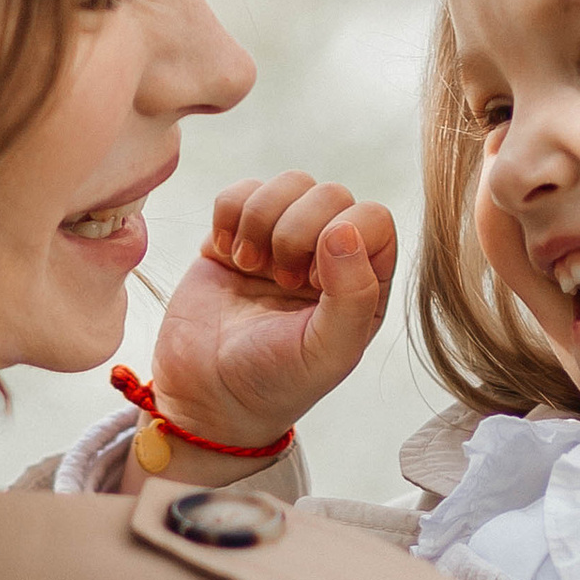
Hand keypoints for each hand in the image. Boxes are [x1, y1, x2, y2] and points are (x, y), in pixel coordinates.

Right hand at [148, 173, 398, 459]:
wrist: (206, 396)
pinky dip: (228, 215)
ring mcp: (282, 240)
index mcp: (365, 281)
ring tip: (249, 265)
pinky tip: (226, 255)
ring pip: (288, 183)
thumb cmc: (277, 381)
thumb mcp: (329, 351)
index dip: (341, 235)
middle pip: (330, 193)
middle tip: (278, 281)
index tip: (310, 282)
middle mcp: (330, 255)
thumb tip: (344, 229)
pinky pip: (241, 190)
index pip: (373, 218)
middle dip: (295, 231)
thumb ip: (353, 295)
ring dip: (261, 220)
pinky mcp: (237, 234)